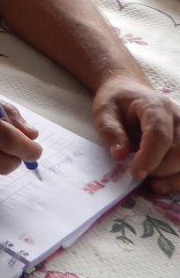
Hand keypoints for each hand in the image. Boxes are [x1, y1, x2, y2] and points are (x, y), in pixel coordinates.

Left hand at [92, 73, 179, 193]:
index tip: (135, 173)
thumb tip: (120, 155)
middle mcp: (178, 118)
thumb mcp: (104, 111)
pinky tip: (164, 184)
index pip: (159, 134)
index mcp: (155, 106)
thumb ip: (110, 131)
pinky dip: (179, 178)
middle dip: (163, 169)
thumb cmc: (118, 101)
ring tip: (154, 186)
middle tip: (139, 177)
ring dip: (175, 178)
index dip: (150, 156)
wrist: (131, 91)